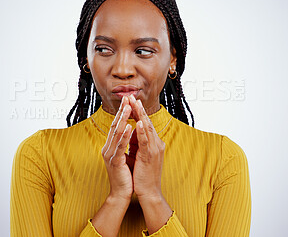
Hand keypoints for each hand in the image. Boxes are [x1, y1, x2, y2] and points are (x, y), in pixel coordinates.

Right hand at [101, 96, 133, 201]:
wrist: (122, 193)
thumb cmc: (126, 174)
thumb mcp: (126, 155)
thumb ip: (127, 142)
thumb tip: (132, 128)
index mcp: (111, 146)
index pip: (117, 125)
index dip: (122, 112)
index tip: (128, 100)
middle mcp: (108, 148)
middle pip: (115, 126)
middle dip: (121, 111)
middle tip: (126, 98)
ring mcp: (110, 154)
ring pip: (116, 134)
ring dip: (123, 119)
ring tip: (128, 107)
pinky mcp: (114, 162)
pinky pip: (120, 147)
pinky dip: (124, 136)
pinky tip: (129, 127)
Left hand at [126, 95, 171, 233]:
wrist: (149, 192)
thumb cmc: (143, 174)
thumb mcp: (140, 155)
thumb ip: (137, 142)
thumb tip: (131, 131)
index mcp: (153, 143)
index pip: (145, 123)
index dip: (138, 111)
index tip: (131, 100)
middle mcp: (156, 143)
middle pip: (146, 122)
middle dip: (138, 108)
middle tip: (131, 95)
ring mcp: (154, 149)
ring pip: (147, 128)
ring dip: (140, 114)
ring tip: (135, 103)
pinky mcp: (150, 156)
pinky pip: (146, 141)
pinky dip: (142, 131)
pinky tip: (138, 122)